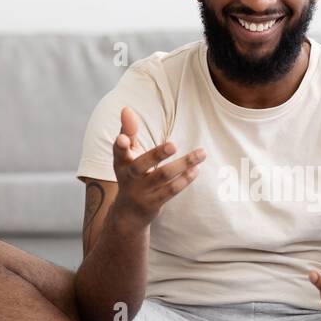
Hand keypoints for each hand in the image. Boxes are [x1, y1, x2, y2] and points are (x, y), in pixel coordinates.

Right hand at [110, 107, 204, 227]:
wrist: (128, 213)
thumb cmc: (131, 174)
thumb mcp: (127, 154)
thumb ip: (128, 131)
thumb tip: (127, 108)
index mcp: (121, 162)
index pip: (119, 151)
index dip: (120, 145)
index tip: (123, 138)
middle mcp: (128, 177)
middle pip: (140, 166)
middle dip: (156, 155)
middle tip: (173, 145)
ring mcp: (141, 192)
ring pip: (162, 177)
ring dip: (183, 164)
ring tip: (201, 153)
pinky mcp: (153, 203)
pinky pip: (170, 191)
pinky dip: (185, 179)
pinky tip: (196, 169)